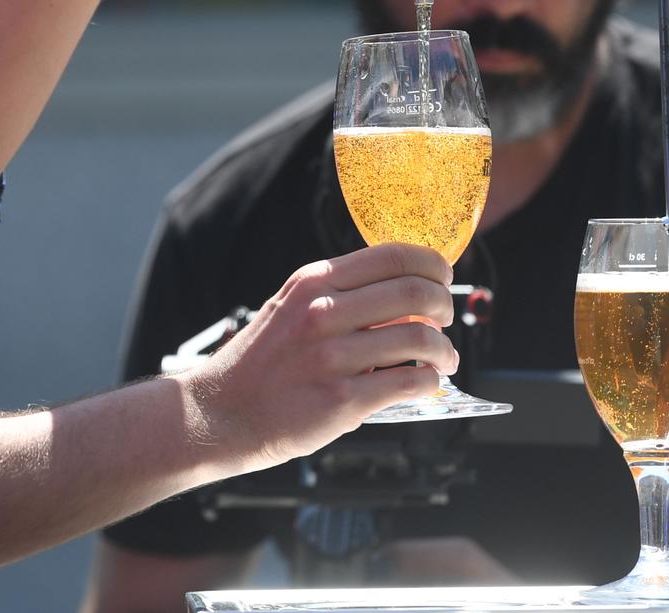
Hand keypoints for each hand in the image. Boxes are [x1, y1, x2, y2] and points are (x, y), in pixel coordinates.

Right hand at [176, 243, 457, 473]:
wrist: (222, 411)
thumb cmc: (262, 362)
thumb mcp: (291, 307)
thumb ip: (340, 296)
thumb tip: (405, 293)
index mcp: (314, 281)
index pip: (393, 256)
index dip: (432, 265)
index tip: (443, 277)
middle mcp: (323, 312)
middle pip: (415, 292)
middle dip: (445, 305)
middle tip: (446, 318)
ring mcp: (332, 356)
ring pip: (420, 339)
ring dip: (445, 350)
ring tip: (444, 359)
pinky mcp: (341, 400)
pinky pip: (409, 382)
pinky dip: (430, 381)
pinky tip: (427, 382)